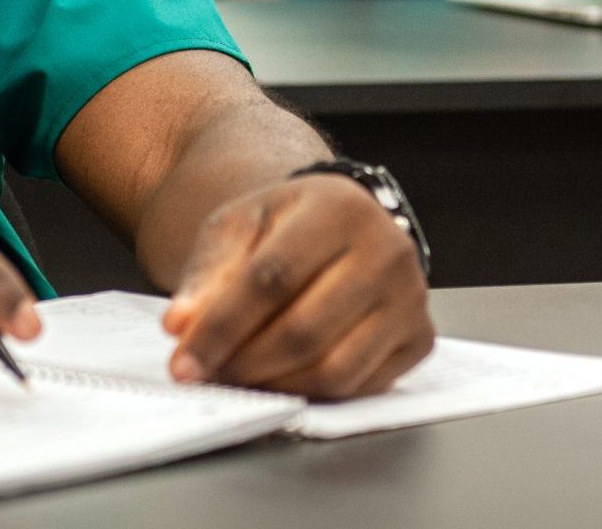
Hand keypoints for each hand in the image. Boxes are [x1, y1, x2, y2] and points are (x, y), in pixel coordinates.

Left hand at [158, 173, 432, 400]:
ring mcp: (411, 297)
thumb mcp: (239, 227)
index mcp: (339, 207)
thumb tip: (181, 326)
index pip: (272, 278)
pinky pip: (360, 387)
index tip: (182, 361)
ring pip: (334, 368)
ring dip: (274, 386)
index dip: (221, 326)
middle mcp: (388, 250)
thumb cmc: (286, 227)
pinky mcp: (420, 338)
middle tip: (205, 377)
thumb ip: (208, 274)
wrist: (339, 226)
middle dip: (243, 364)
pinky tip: (279, 380)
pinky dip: (310, 393)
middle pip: (304, 329)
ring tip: (237, 378)